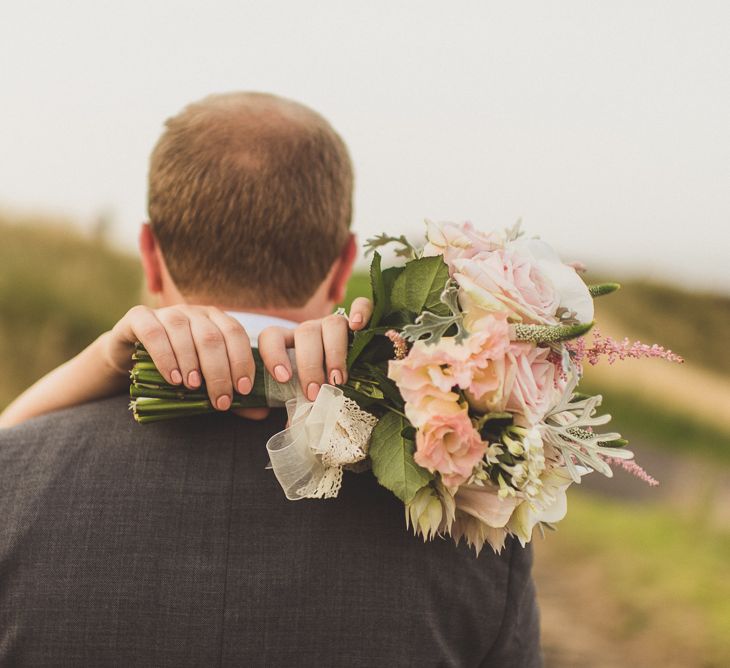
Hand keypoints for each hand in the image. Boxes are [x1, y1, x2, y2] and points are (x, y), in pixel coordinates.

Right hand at [105, 304, 254, 411]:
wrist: (130, 359)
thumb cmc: (177, 370)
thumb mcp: (206, 381)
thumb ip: (231, 393)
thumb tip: (262, 412)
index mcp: (216, 320)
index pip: (236, 334)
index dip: (242, 361)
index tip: (244, 390)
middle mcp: (194, 312)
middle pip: (212, 336)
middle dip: (219, 371)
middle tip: (220, 400)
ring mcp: (167, 312)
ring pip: (184, 332)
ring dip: (191, 362)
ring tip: (193, 387)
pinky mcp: (139, 317)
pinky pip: (154, 332)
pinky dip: (164, 356)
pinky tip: (171, 378)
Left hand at [257, 297, 372, 401]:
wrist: (361, 377)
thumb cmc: (328, 389)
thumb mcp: (310, 398)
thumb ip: (299, 410)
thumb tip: (291, 426)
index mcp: (291, 345)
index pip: (271, 337)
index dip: (274, 355)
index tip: (282, 378)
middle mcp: (312, 331)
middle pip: (305, 333)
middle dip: (309, 365)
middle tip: (314, 392)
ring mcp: (337, 324)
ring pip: (332, 324)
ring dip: (334, 352)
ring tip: (338, 379)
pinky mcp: (361, 319)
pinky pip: (361, 305)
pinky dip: (360, 312)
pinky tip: (358, 327)